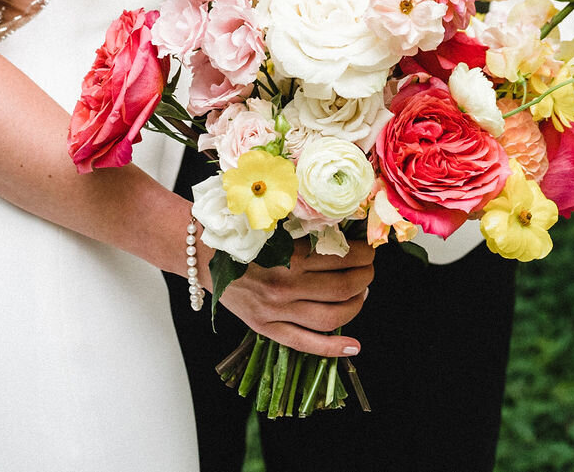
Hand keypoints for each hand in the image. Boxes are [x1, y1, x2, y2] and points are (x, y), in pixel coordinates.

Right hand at [217, 237, 374, 355]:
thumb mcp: (276, 226)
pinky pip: (305, 344)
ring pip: (331, 316)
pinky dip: (333, 348)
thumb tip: (346, 237)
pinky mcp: (266, 329)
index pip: (341, 257)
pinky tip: (354, 346)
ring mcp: (276, 311)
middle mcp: (286, 285)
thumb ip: (307, 234)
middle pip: (342, 287)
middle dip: (365, 277)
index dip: (363, 254)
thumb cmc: (241, 234)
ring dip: (356, 305)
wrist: (204, 254)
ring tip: (362, 294)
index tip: (369, 250)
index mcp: (289, 254)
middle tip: (370, 270)